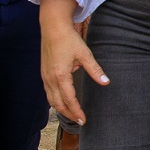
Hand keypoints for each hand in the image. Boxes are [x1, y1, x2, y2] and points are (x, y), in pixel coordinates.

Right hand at [40, 8, 108, 123]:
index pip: (69, 100)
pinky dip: (55, 100)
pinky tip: (62, 102)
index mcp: (60, 76)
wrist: (52, 27)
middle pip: (58, 103)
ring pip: (51, 99)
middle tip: (79, 121)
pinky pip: (48, 92)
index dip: (76, 111)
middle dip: (69, 114)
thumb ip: (95, 70)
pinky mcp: (43, 73)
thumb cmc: (68, 39)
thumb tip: (106, 82)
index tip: (83, 120)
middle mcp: (50, 79)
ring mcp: (45, 77)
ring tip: (72, 114)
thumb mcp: (84, 54)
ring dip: (61, 108)